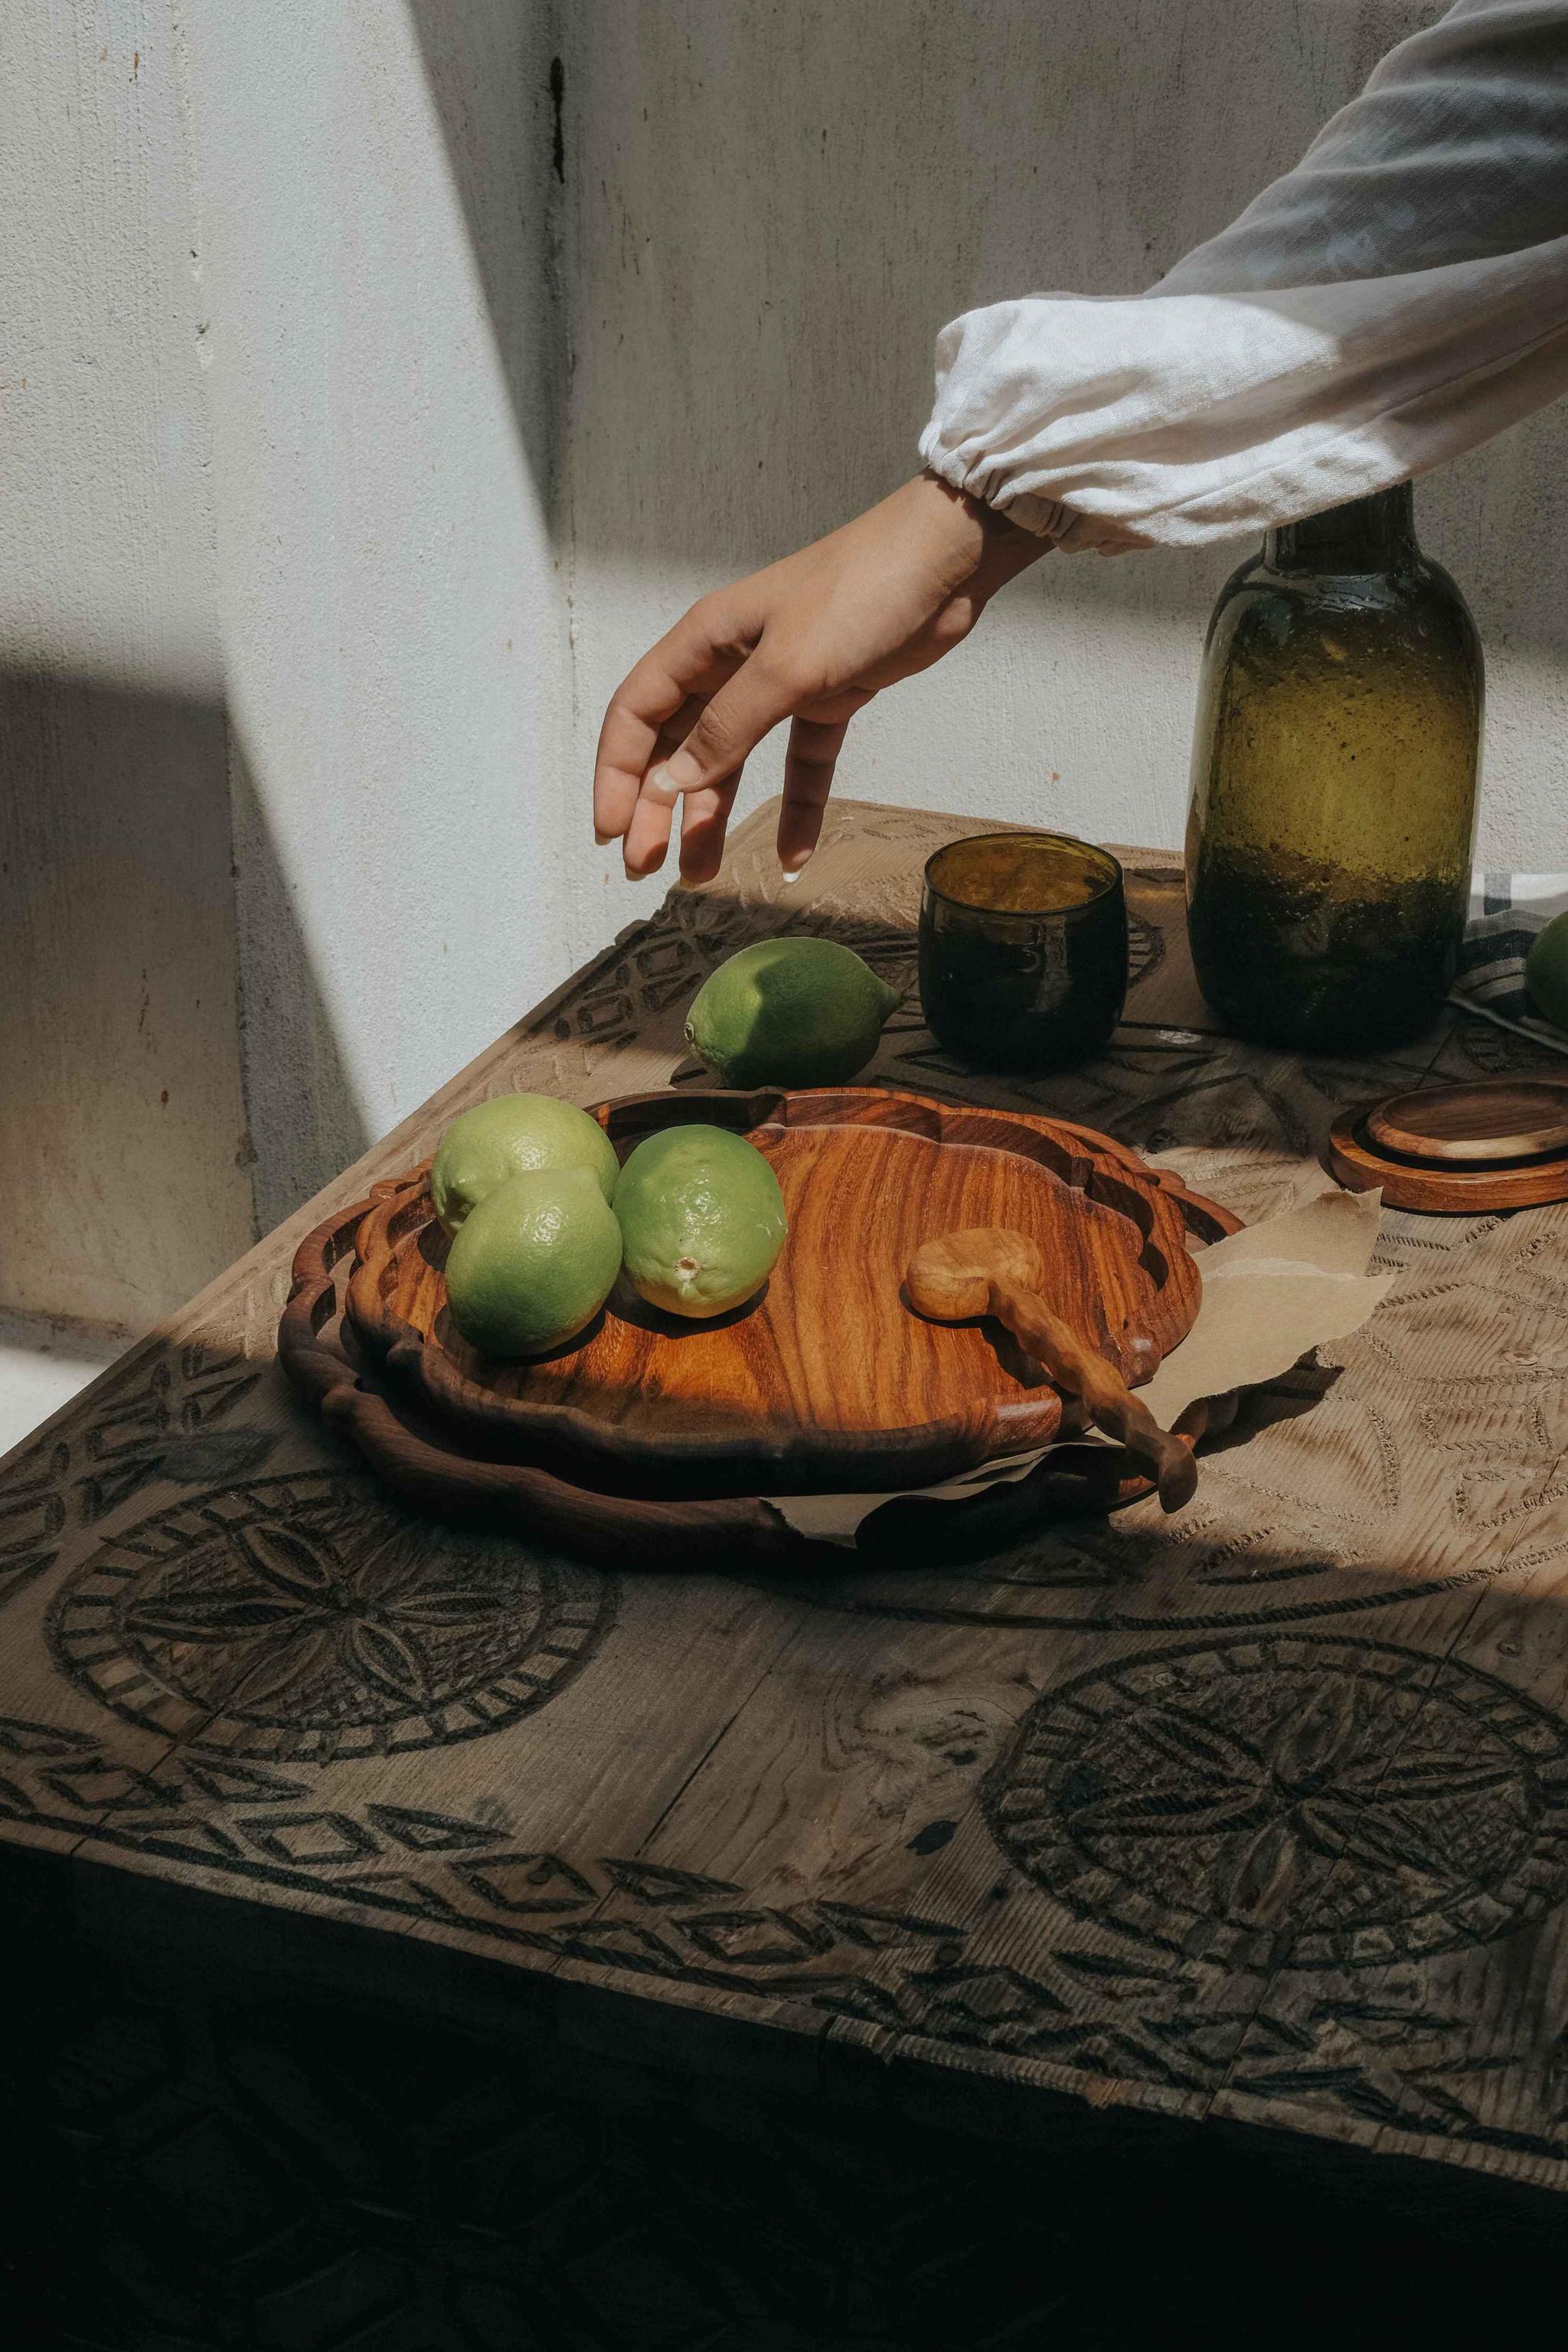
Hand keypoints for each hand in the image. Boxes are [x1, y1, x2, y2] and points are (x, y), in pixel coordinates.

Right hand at [592, 470, 1047, 882]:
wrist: (946, 560)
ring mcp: (780, 683)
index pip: (637, 714)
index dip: (618, 776)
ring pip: (731, 762)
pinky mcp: (829, 698)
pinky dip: (796, 807)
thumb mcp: (786, 667)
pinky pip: (801, 764)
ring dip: (714, 817)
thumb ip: (727, 729)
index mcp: (705, 643)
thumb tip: (670, 785)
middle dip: (657, 809)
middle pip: (677, 745)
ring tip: (702, 874)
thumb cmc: (858, 593)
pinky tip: (793, 856)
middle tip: (648, 869)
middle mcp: (732, 663)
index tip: (613, 836)